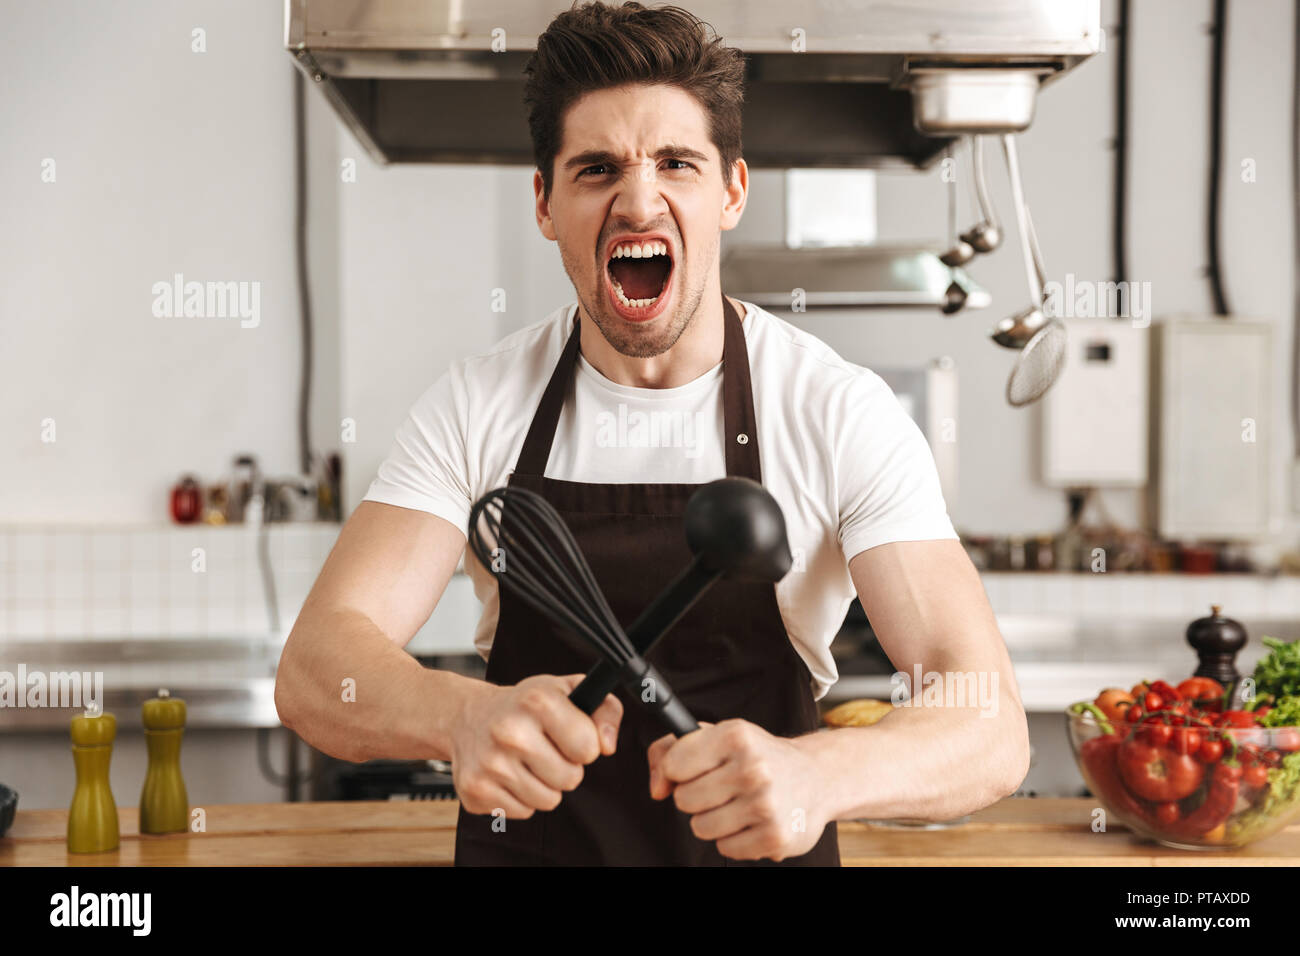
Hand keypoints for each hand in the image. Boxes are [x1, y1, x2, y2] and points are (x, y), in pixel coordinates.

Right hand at [451, 674, 622, 817]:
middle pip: (571, 779)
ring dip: (544, 785)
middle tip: (546, 749)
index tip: (570, 735)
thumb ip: (605, 710)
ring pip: (548, 800)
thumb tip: (607, 746)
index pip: (588, 748)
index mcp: (537, 701)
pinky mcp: (475, 790)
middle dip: (566, 767)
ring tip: (527, 761)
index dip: (584, 745)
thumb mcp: (568, 691)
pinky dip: (521, 797)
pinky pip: (523, 811)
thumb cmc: (524, 706)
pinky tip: (509, 774)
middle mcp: (510, 731)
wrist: (468, 716)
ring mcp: (490, 763)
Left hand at [647, 719, 829, 860]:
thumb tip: (657, 788)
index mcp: (735, 735)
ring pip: (701, 827)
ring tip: (737, 804)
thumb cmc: (757, 755)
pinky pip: (726, 848)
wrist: (816, 777)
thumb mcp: (717, 736)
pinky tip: (752, 821)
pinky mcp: (775, 837)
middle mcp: (752, 768)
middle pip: (684, 800)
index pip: (674, 765)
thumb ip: (670, 751)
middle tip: (721, 788)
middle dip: (696, 797)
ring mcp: (765, 805)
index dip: (677, 770)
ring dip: (714, 819)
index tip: (692, 769)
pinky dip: (734, 838)